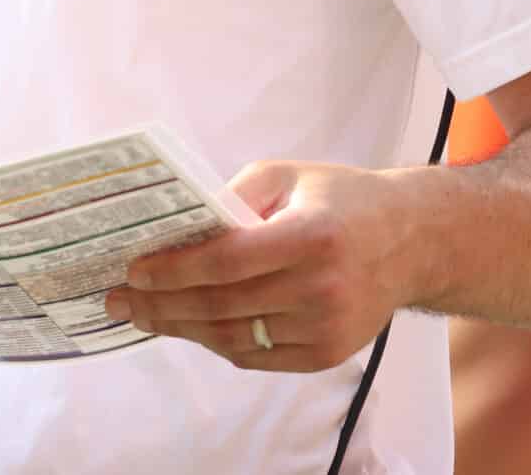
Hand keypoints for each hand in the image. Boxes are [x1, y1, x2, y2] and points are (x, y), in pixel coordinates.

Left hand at [103, 161, 428, 372]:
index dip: (175, 269)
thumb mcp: (288, 174)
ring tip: (143, 315)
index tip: (134, 269)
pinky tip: (189, 325)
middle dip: (161, 304)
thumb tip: (178, 227)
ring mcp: (326, 328)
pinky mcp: (327, 354)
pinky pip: (256, 355)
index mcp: (312, 236)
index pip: (227, 261)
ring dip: (181, 328)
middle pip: (222, 305)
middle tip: (119, 299)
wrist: (411, 241)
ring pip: (233, 337)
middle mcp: (322, 288)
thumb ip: (234, 195)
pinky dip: (217, 341)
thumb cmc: (341, 200)